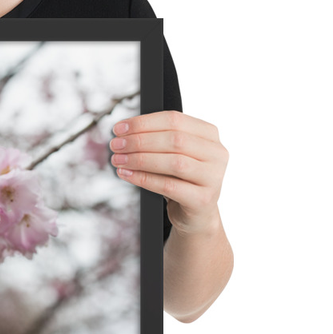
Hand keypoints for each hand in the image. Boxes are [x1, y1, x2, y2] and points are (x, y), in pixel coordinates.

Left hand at [109, 110, 228, 235]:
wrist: (195, 214)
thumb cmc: (180, 179)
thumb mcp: (173, 154)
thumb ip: (156, 139)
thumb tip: (123, 132)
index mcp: (209, 134)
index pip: (174, 119)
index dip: (143, 122)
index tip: (119, 128)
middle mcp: (216, 153)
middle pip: (174, 140)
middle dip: (139, 141)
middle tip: (116, 145)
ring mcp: (213, 177)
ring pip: (174, 162)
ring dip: (140, 159)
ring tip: (118, 160)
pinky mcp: (203, 199)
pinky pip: (169, 186)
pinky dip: (144, 179)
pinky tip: (127, 174)